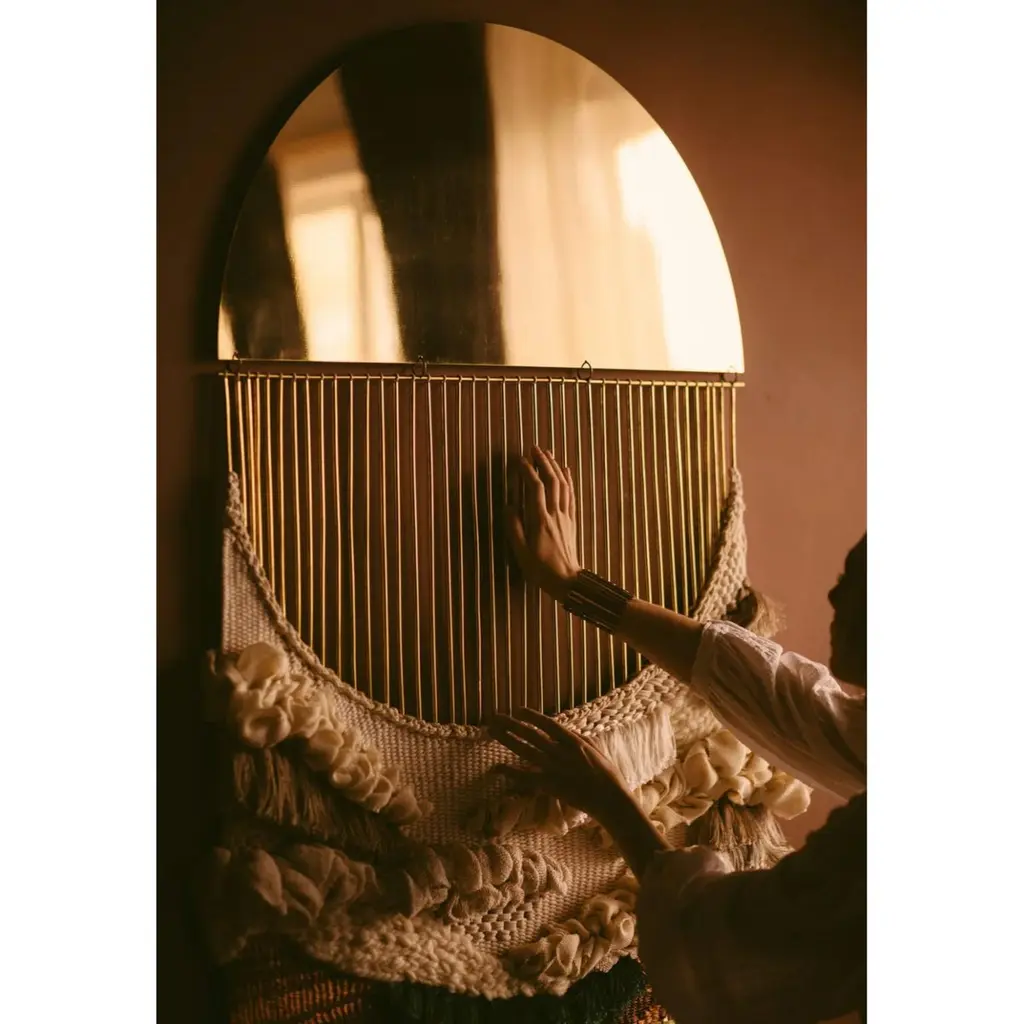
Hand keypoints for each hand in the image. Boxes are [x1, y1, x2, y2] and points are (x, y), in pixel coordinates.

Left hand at [488, 706, 631, 821]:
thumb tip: (565, 732)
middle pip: (531, 735)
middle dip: (511, 724)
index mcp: (573, 741)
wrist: (610, 798)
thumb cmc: (607, 775)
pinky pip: (525, 777)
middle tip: (495, 717)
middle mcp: (560, 751)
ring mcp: (553, 768)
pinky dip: (510, 772)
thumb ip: (578, 739)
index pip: (548, 724)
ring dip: (507, 740)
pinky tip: (497, 768)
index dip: (531, 716)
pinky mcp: (549, 785)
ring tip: (492, 731)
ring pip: (524, 751)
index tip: (518, 710)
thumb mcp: (595, 749)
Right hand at [506, 446, 580, 601]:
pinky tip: (566, 470)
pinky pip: (571, 495)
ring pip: (563, 485)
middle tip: (534, 448)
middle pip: (552, 481)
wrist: (567, 580)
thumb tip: (508, 506)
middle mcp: (555, 514)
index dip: (527, 471)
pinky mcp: (572, 520)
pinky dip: (568, 480)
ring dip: (555, 466)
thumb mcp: (520, 551)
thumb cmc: (540, 569)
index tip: (520, 459)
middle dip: (543, 462)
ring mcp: (565, 516)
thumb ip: (514, 528)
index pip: (534, 488)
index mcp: (540, 520)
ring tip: (547, 453)